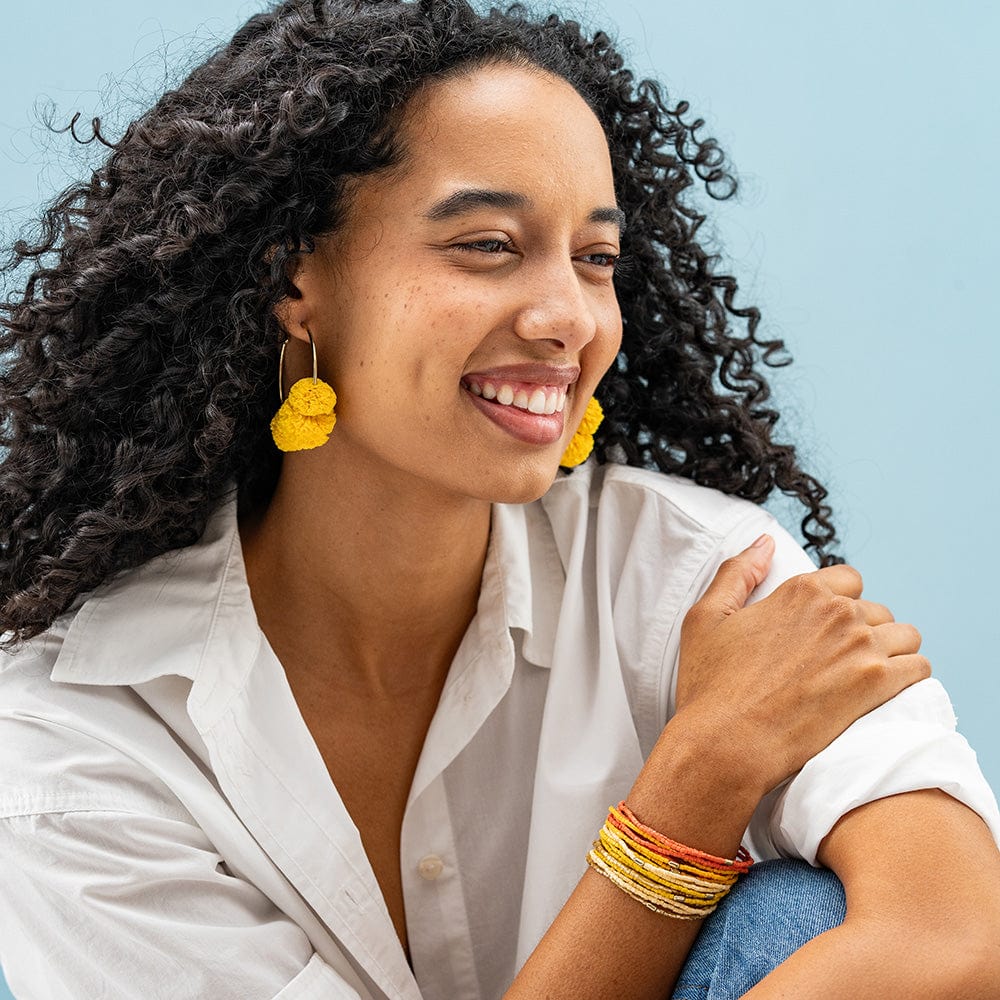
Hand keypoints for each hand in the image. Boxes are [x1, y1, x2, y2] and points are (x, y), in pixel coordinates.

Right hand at [673, 534, 929, 796]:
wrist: (726, 743)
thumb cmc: (711, 685)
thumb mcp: (706, 617)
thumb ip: (738, 572)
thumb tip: (765, 542)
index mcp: (799, 592)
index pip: (847, 579)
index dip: (838, 602)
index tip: (824, 628)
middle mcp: (836, 612)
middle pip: (875, 609)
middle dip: (862, 630)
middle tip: (837, 659)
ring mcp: (860, 647)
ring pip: (904, 635)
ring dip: (891, 651)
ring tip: (865, 674)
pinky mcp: (876, 684)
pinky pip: (918, 667)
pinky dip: (909, 676)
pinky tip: (887, 689)